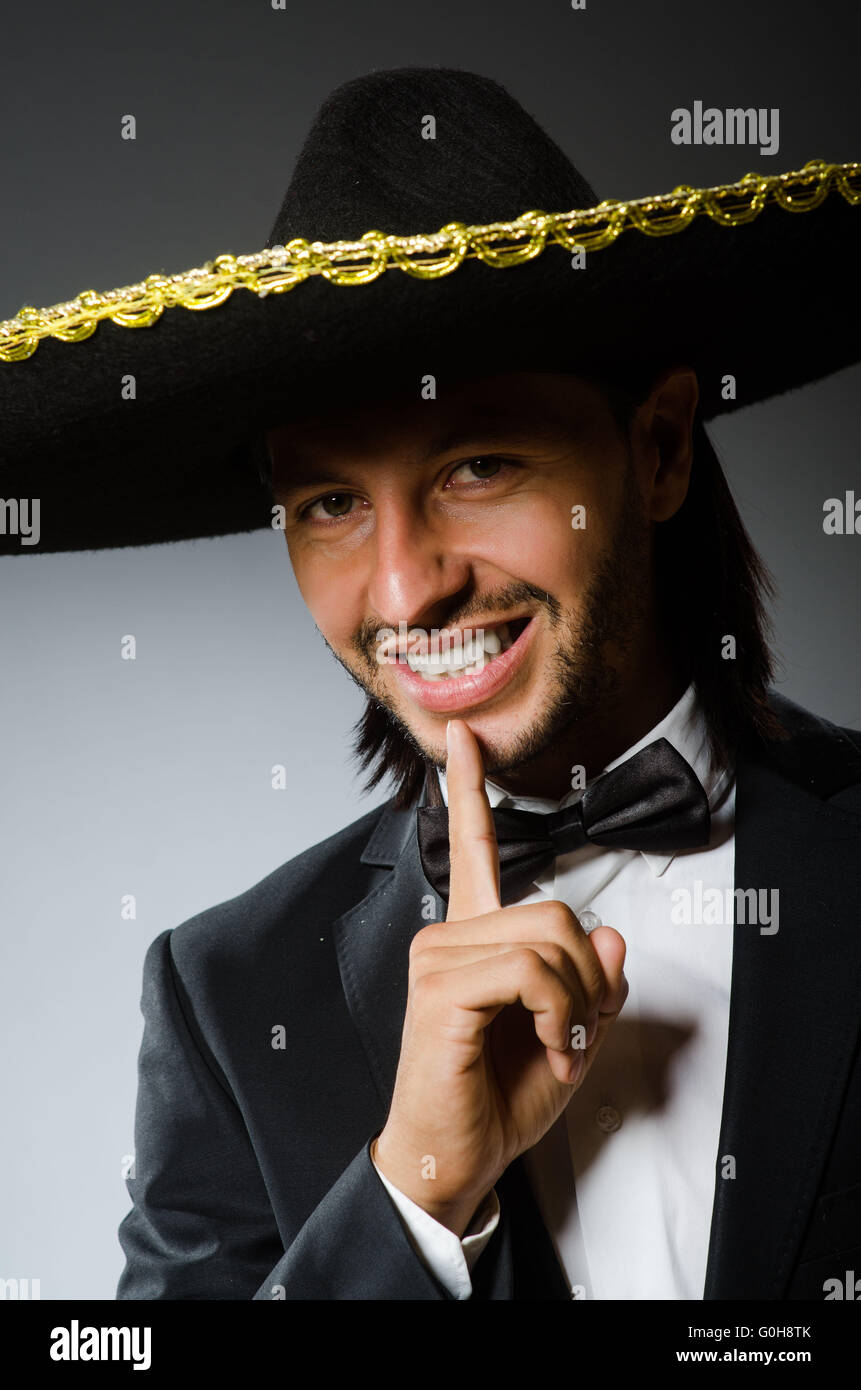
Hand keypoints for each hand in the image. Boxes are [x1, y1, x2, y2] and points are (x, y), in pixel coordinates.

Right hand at [372, 718, 627, 1234]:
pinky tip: (545, 1047)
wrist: (453, 1158)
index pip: (473, 849)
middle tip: (572, 1032)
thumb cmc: (498, 1100)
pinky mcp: (440, 990)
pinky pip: (530, 971)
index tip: (464, 738)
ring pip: (548, 938)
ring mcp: (438, 958)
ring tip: (557, 1046)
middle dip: (587, 977)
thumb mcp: (570, 1038)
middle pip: (555, 910)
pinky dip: (559, 1014)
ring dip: (576, 1003)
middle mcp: (448, 936)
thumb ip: (593, 985)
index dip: (469, 790)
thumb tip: (612, 937)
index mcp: (473, 939)